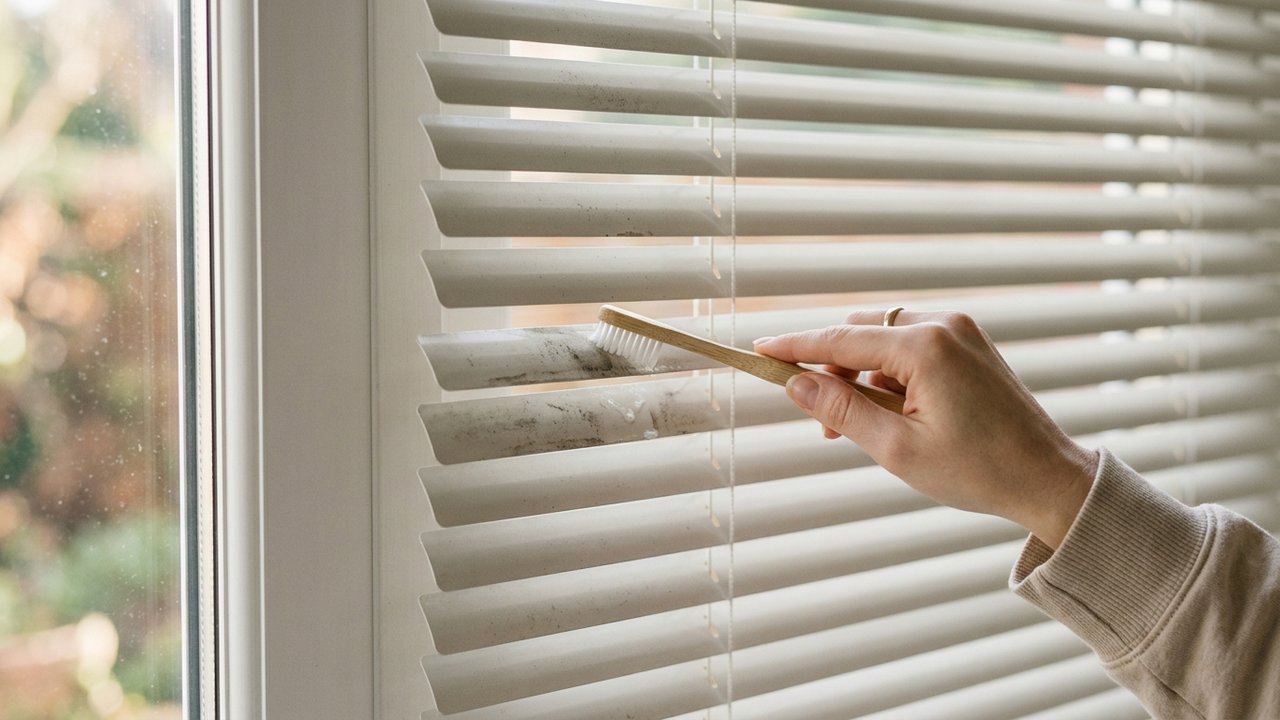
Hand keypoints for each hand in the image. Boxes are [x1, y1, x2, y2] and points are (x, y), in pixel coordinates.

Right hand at [753, 310, 1097, 549]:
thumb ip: (841, 411)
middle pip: (861, 332)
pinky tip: (887, 414)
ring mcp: (960, 331)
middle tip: (817, 419)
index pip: (840, 338)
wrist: (1048, 479)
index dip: (795, 346)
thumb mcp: (896, 448)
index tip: (758, 349)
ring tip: (855, 429)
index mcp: (924, 347)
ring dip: (860, 376)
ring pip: (883, 340)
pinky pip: (910, 347)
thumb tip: (795, 384)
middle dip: (831, 369)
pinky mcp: (969, 345)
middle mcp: (943, 325)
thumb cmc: (978, 470)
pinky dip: (888, 375)